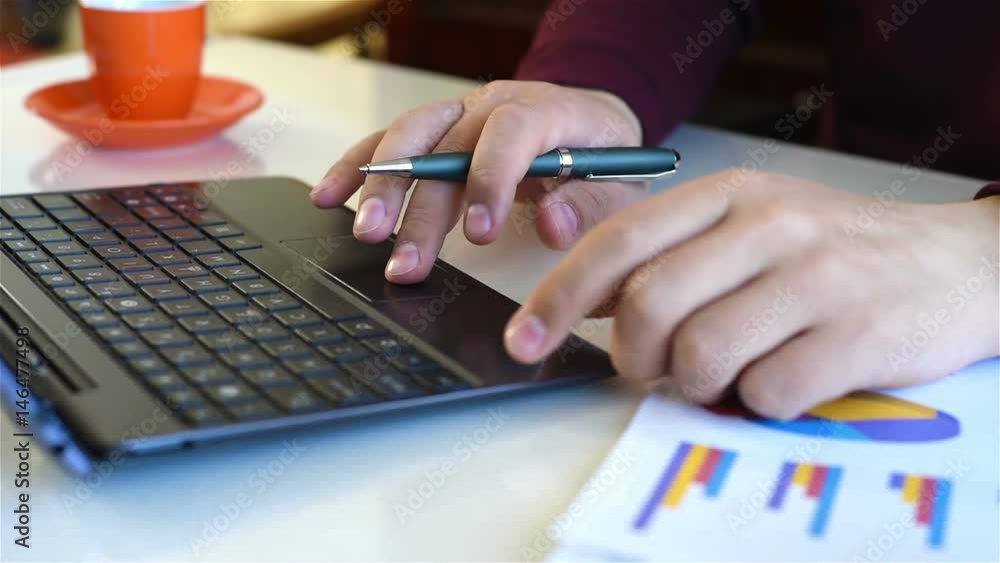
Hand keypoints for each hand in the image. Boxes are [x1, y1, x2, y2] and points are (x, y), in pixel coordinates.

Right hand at [311, 81, 643, 282]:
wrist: (589, 124)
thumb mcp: (619, 185)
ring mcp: (461, 114)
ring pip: (411, 138)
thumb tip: (553, 225)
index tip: (478, 234)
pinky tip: (331, 194)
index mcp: (547, 110)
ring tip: (366, 234)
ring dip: (382, 186)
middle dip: (423, 206)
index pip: (512, 133)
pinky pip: (389, 141)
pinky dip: (357, 166)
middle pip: (449, 145)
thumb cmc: (602, 158)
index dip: (491, 180)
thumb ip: (590, 205)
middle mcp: (495, 104)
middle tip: (407, 259)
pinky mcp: (437, 131)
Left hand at [504, 170, 999, 418]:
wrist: (960, 263)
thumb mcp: (754, 226)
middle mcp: (769, 225)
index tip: (525, 341)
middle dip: (629, 354)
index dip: (558, 298)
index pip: (619, 243)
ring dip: (696, 382)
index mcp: (730, 194)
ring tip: (724, 374)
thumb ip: (674, 255)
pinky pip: (768, 391)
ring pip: (702, 353)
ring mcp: (818, 277)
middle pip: (647, 303)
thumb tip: (586, 304)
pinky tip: (779, 383)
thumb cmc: (837, 250)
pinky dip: (757, 403)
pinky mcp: (860, 334)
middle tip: (646, 370)